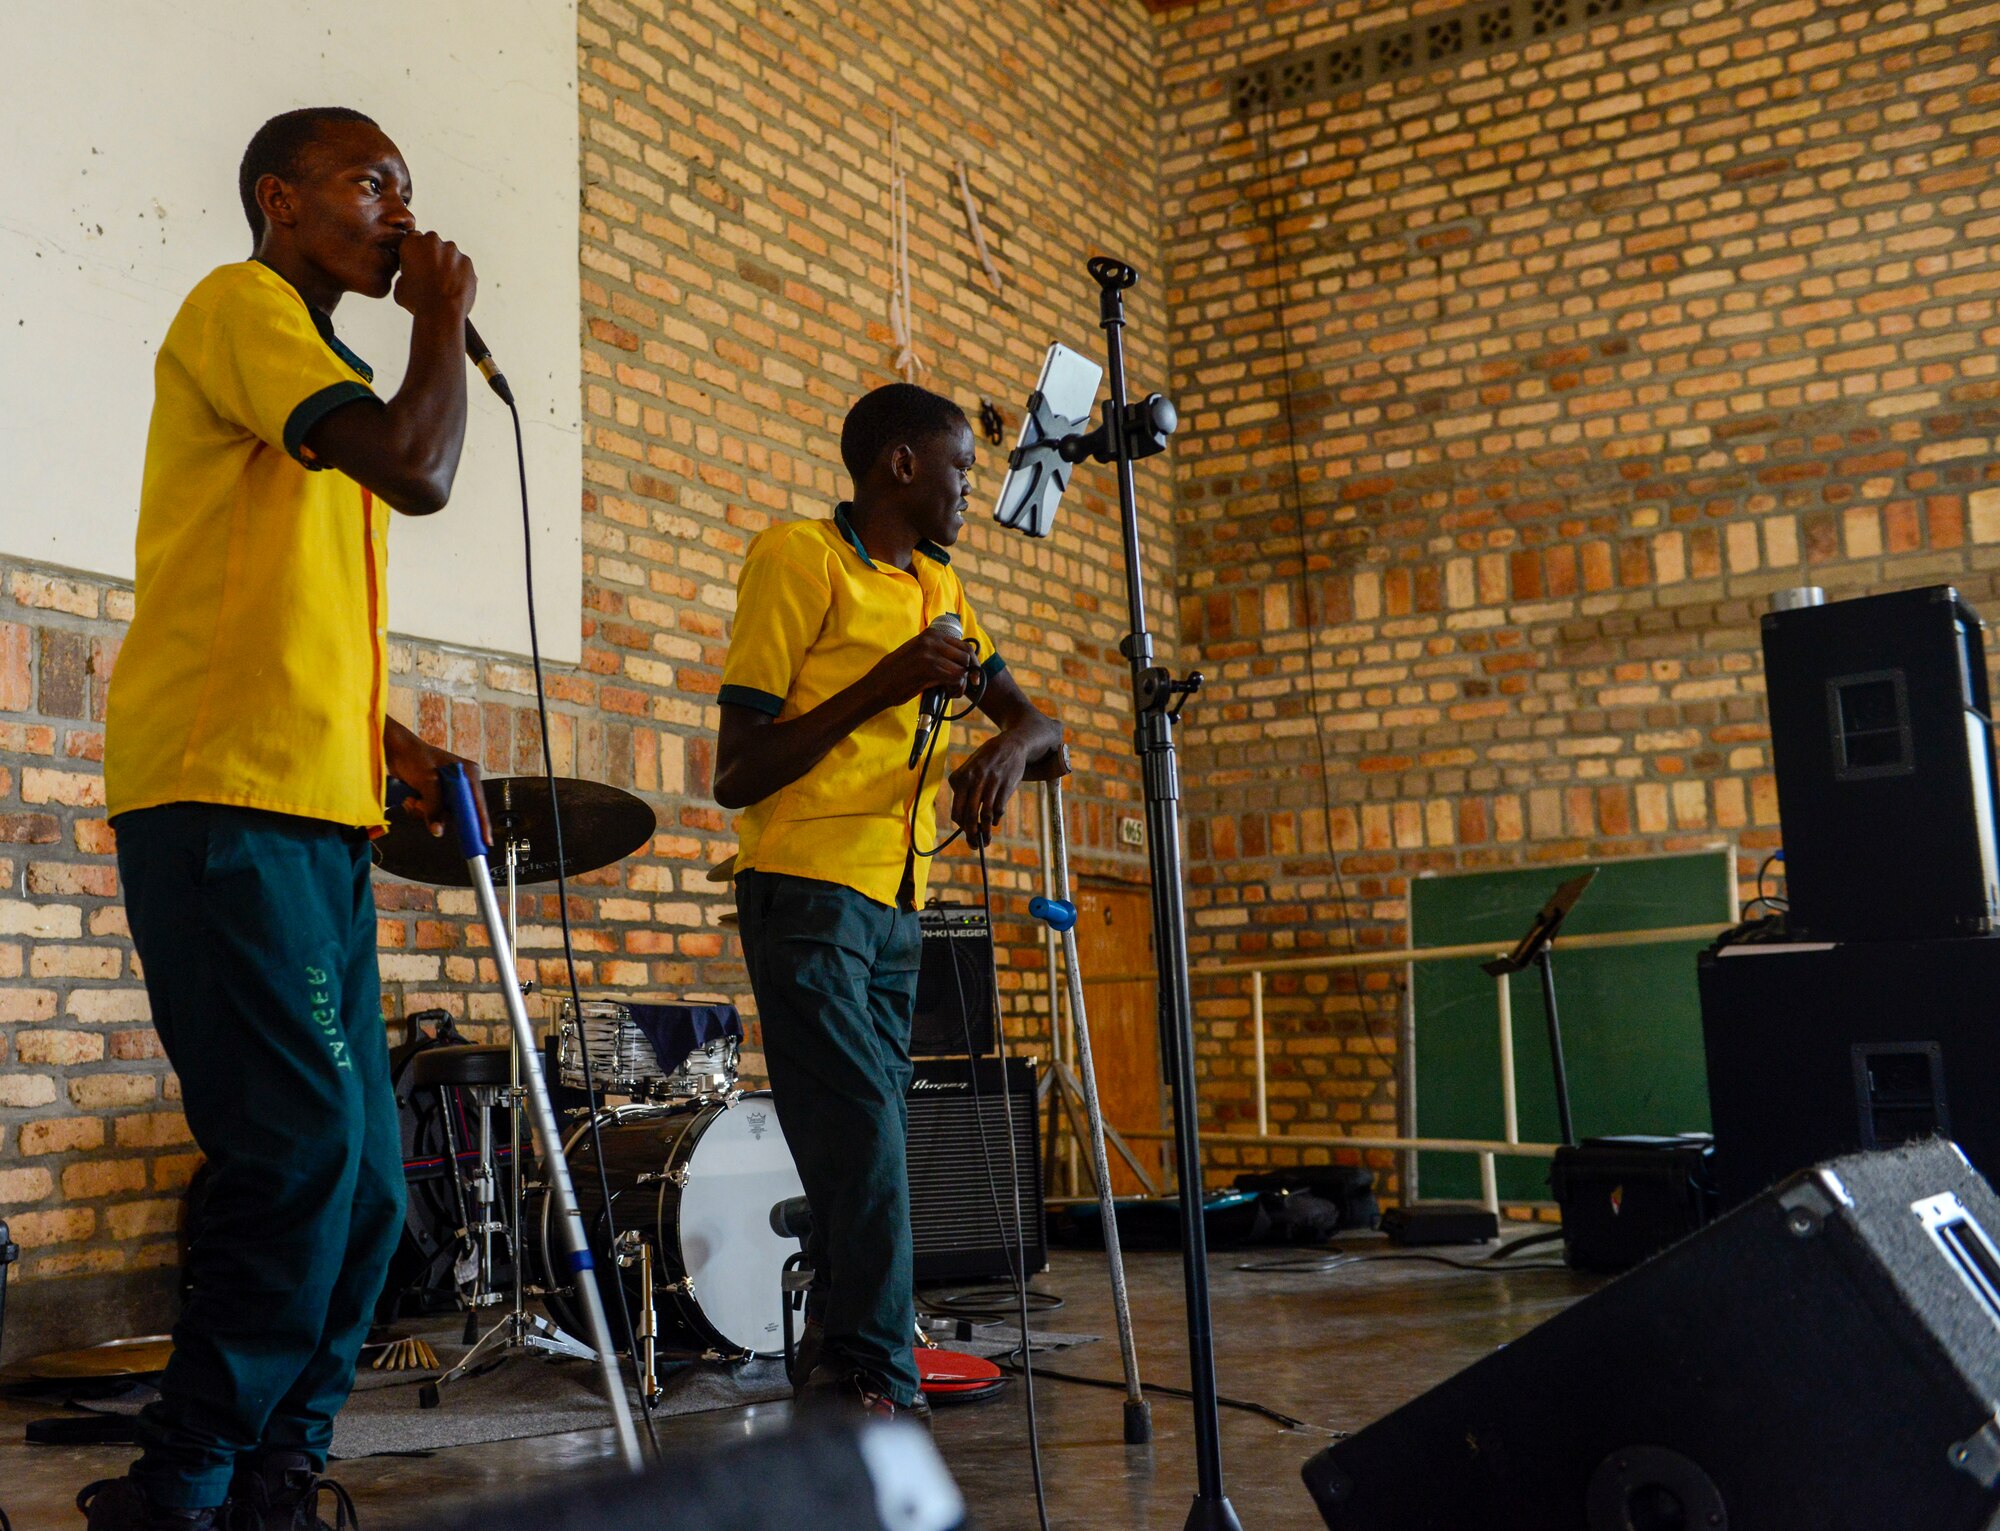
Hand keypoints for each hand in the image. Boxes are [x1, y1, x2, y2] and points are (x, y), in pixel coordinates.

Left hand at [383, 717, 491, 843]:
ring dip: (424, 811)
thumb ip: (434, 807)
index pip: (477, 803)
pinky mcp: (434, 795)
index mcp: (468, 774)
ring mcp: (447, 790)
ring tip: (412, 798)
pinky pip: (431, 812)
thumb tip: (438, 831)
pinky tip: (410, 798)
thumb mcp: (428, 782)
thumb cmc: (414, 758)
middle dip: (438, 814)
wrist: (394, 748)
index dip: (481, 823)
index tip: (485, 841)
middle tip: (420, 805)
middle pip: (458, 812)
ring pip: (441, 815)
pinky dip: (419, 809)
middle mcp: (461, 783)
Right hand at [393, 231, 475, 320]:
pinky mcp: (467, 261)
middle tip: (430, 274)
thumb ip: (404, 274)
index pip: (413, 239)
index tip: (416, 264)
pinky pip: (462, 264)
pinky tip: (455, 286)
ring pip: (448, 253)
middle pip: (431, 243)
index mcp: (412, 243)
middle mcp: (432, 241)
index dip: (415, 253)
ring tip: (444, 283)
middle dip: (431, 255)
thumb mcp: (399, 287)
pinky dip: (460, 272)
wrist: (442, 312)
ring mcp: (452, 250)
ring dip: (446, 263)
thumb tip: (409, 276)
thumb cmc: (418, 301)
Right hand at [869, 629, 977, 708]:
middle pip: (967, 656)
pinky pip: (956, 678)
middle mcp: (932, 639)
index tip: (974, 676)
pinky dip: (956, 689)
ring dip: (962, 684)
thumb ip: (939, 652)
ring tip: (950, 691)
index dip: (973, 663)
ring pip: (964, 669)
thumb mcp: (919, 653)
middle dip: (970, 674)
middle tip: (960, 687)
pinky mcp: (929, 668)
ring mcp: (930, 653)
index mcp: (931, 633)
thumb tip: (965, 662)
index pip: (964, 645)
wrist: (878, 684)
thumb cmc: (899, 672)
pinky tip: (946, 693)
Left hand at [947, 733, 1029, 848]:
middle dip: (971, 834)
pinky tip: (995, 822)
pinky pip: (999, 809)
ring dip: (985, 832)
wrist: (1011, 744)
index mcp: (961, 778)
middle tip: (973, 845)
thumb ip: (964, 789)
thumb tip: (964, 817)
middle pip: (969, 815)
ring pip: (985, 815)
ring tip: (985, 842)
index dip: (961, 825)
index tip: (966, 831)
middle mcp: (974, 781)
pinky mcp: (1006, 786)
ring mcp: (990, 783)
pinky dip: (996, 819)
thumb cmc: (988, 759)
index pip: (957, 810)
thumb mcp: (970, 768)